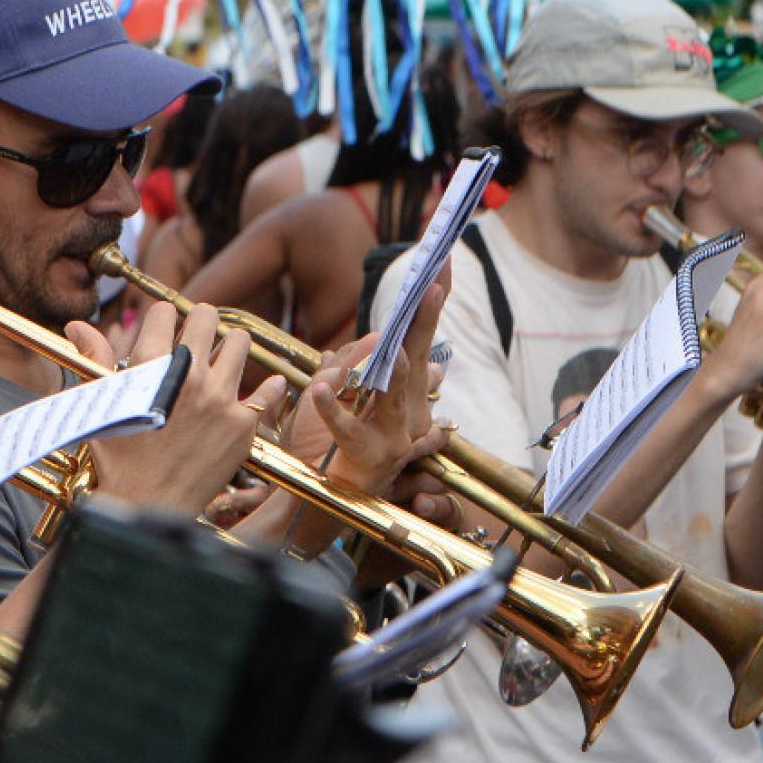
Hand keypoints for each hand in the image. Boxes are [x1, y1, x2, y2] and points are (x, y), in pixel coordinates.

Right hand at [69, 296, 280, 516]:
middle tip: (192, 339)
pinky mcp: (243, 424)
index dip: (160, 319)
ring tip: (217, 363)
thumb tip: (76, 325)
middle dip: (197, 323)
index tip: (162, 331)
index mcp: (152, 367)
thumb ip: (96, 359)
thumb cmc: (117, 459)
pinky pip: (268, 391)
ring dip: (226, 347)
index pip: (164, 312)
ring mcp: (221, 400)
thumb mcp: (101, 406)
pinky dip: (266, 387)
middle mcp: (190, 376)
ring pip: (239, 342)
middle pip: (206, 316)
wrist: (147, 506)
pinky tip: (261, 385)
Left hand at [310, 277, 454, 503]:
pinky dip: (333, 410)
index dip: (428, 305)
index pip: (417, 340)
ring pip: (395, 398)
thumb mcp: (344, 396)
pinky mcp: (366, 457)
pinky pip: (347, 429)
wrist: (324, 497)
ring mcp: (390, 437)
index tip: (441, 265)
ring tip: (393, 348)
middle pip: (416, 358)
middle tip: (433, 284)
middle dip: (424, 320)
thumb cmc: (331, 445)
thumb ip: (362, 366)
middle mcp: (404, 412)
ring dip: (396, 372)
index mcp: (400, 392)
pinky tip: (320, 390)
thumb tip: (390, 342)